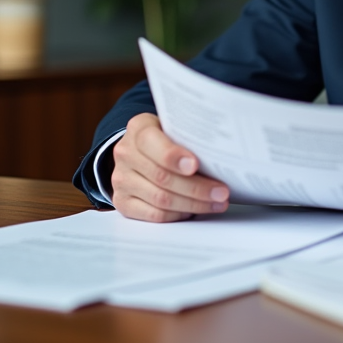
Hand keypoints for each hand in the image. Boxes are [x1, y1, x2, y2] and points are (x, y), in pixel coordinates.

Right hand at [110, 112, 229, 221]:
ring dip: (193, 204)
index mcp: (138, 129)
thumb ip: (188, 136)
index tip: (195, 165)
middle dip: (197, 187)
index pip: (152, 142)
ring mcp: (121, 179)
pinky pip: (154, 215)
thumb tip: (220, 153)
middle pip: (162, 176)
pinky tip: (195, 210)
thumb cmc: (165, 138)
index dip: (174, 156)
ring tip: (216, 203)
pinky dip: (179, 214)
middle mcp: (125, 153)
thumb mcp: (174, 128)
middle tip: (221, 192)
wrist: (139, 152)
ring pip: (160, 199)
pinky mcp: (123, 202)